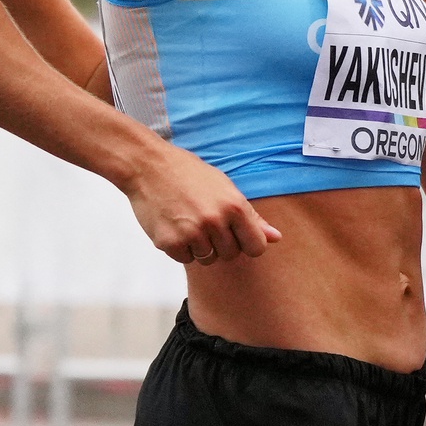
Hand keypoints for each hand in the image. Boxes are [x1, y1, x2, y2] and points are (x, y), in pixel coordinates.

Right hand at [120, 140, 281, 264]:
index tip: (236, 235)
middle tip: (205, 220)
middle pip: (231, 255)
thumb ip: (252, 217)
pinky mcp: (170, 242)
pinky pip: (185, 258)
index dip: (247, 243)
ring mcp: (192, 233)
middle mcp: (215, 221)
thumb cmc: (189, 174)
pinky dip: (180, 247)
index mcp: (234, 206)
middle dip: (221, 243)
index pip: (257, 247)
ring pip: (208, 259)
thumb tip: (277, 238)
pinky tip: (174, 225)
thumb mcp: (225, 188)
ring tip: (189, 221)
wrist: (148, 165)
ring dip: (200, 247)